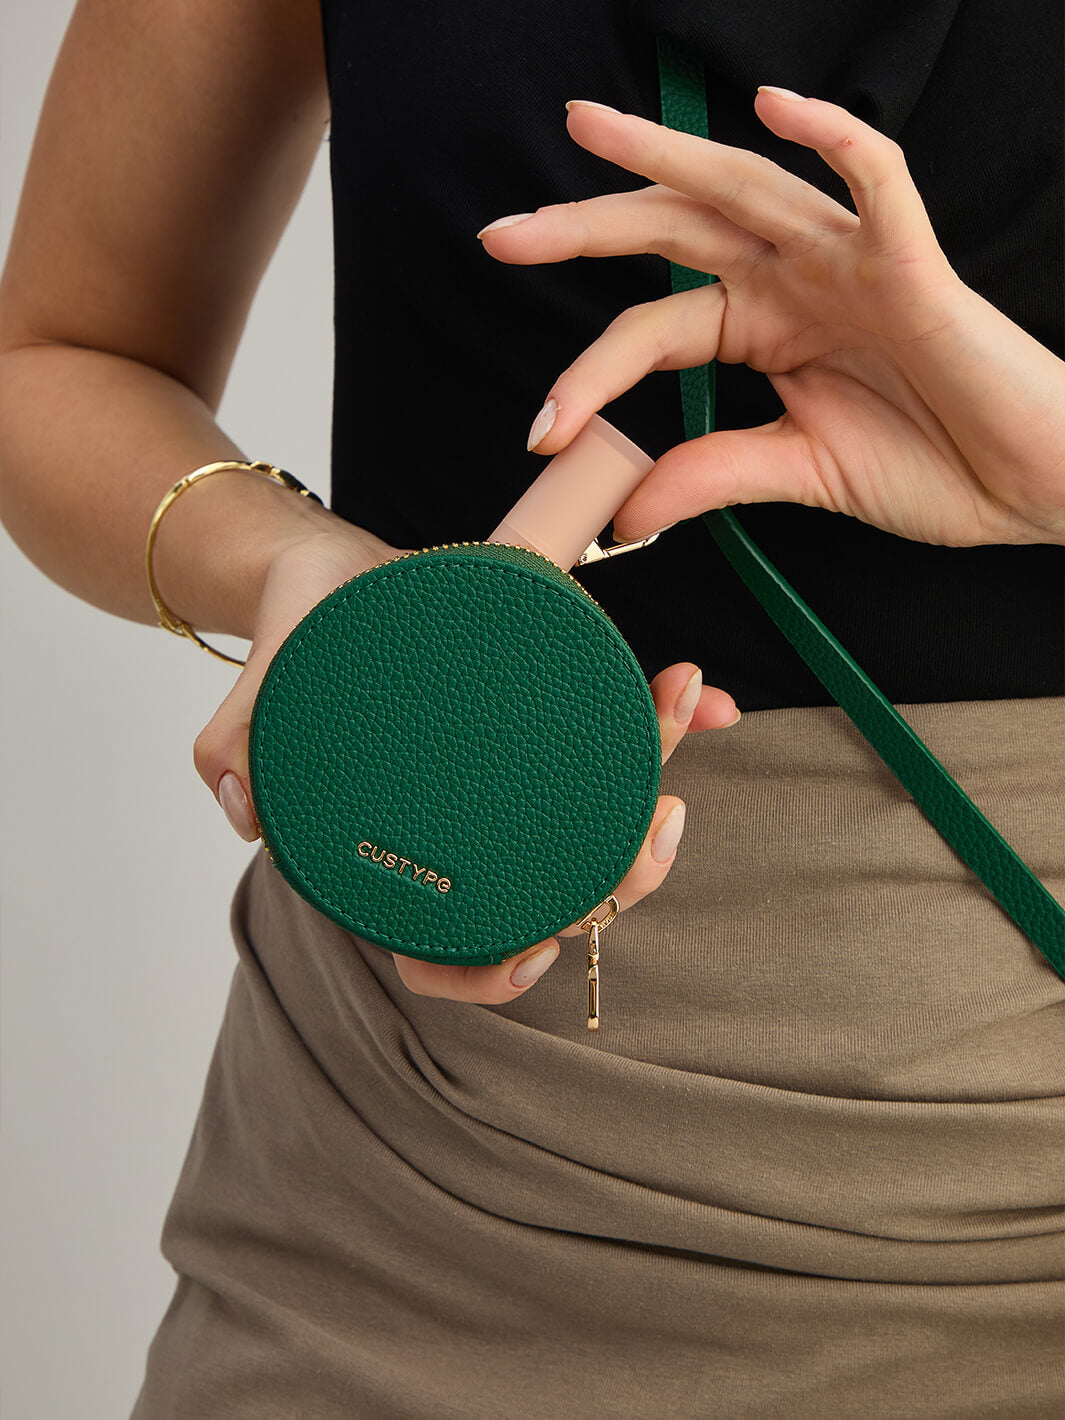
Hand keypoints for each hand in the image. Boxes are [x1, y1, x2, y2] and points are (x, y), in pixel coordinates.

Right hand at [193, 513, 738, 1004]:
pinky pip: (607, 746)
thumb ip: (236, 741)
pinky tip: (710, 703)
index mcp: (399, 848)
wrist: (327, 574)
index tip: (541, 950)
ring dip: (657, 778)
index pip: (443, 948)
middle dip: (626, 867)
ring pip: (596, 821)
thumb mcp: (264, 681)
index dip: (492, 975)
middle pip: (552, 889)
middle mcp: (463, 828)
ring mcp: (505, 782)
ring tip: (680, 708)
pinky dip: (660, 729)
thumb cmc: (301, 633)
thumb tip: (239, 811)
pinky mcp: (538, 727)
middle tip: (660, 817)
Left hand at [479, 92, 1064, 549]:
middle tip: (503, 232)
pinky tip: (775, 108)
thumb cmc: (932, 466)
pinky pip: (877, 183)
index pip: (652, 333)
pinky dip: (833, 140)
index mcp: (762, 330)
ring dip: (668, 157)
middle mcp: (793, 283)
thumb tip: (622, 511)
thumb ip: (711, 475)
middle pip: (674, 235)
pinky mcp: (912, 264)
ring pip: (748, 188)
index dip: (589, 377)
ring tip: (593, 127)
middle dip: (587, 227)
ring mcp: (848, 264)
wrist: (1025, 485)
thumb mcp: (798, 474)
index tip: (541, 432)